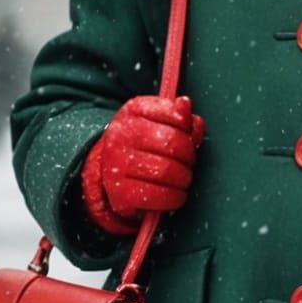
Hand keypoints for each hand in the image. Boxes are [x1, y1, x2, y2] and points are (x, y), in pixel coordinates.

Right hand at [99, 95, 206, 223]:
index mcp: (133, 111)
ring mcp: (117, 163)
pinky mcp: (120, 191)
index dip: (186, 126)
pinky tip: (176, 194)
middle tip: (188, 162)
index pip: (171, 112)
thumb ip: (180, 117)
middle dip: (188, 156)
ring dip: (183, 178)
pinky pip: (157, 195)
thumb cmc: (145, 145)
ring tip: (182, 178)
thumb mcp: (160, 123)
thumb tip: (185, 104)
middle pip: (171, 143)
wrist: (113, 172)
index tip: (188, 135)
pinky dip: (175, 197)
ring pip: (165, 170)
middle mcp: (121, 134)